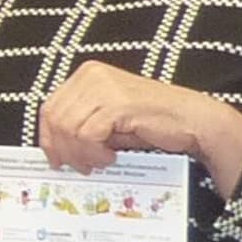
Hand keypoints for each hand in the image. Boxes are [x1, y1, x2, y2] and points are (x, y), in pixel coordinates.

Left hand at [35, 60, 241, 192]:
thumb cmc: (152, 122)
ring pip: (68, 128)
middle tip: (81, 167)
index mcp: (87, 74)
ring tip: (100, 161)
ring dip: (80, 154)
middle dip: (63, 150)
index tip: (56, 160)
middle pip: (55, 119)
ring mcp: (104, 87)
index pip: (49, 108)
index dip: (49, 138)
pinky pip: (87, 135)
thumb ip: (80, 125)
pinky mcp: (118, 103)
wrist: (191, 120)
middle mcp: (92, 75)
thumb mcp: (106, 120)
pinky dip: (95, 152)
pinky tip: (111, 156)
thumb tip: (55, 148)